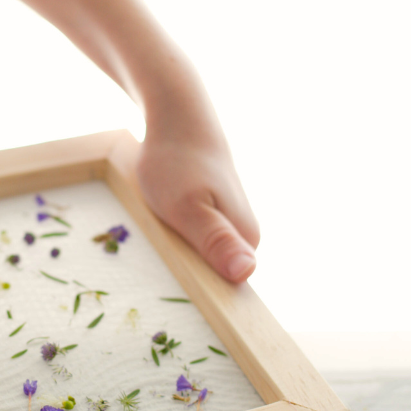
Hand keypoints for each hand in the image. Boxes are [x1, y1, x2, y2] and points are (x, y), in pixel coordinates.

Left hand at [137, 128, 258, 284]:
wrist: (177, 119)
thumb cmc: (176, 164)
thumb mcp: (188, 209)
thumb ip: (215, 242)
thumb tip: (245, 273)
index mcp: (247, 241)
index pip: (227, 290)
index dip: (199, 291)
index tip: (176, 274)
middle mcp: (246, 237)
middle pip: (212, 276)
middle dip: (183, 268)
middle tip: (163, 240)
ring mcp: (231, 226)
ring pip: (199, 257)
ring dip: (176, 249)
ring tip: (164, 224)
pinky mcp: (216, 216)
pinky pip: (194, 241)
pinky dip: (175, 235)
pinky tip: (167, 218)